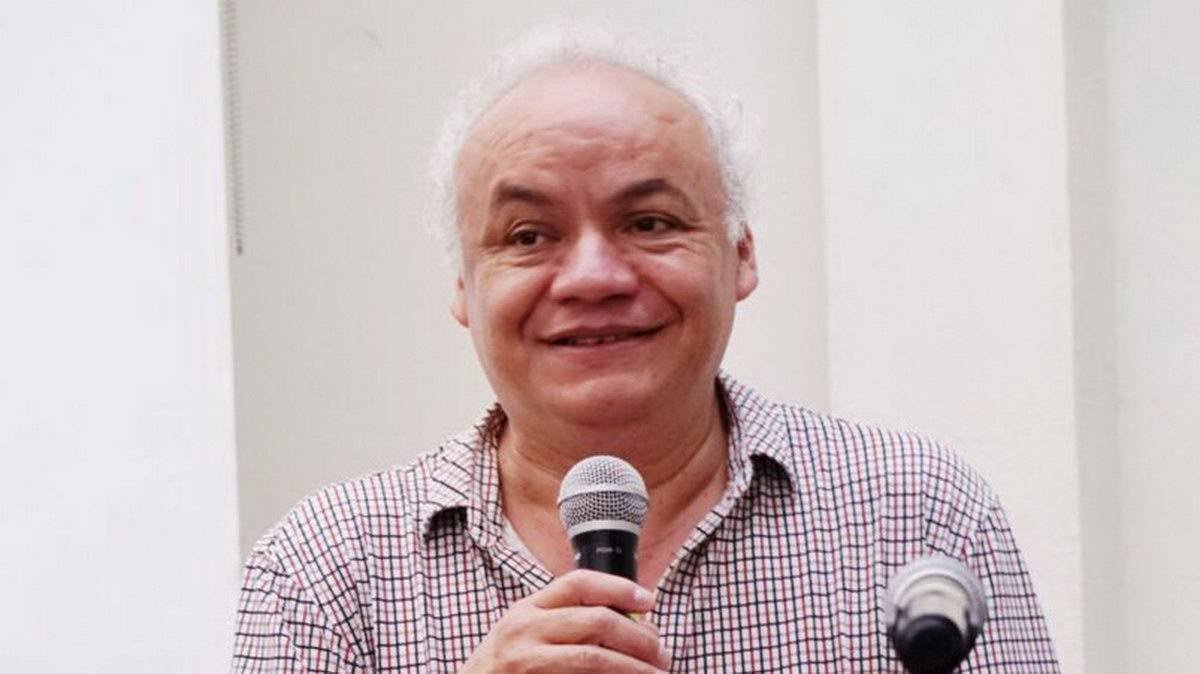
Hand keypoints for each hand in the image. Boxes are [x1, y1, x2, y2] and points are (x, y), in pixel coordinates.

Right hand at [459, 569, 670, 672]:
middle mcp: (524, 631)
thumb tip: (629, 621)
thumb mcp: (523, 632)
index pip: (578, 584)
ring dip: (634, 668)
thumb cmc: (502, 667)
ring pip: (595, 658)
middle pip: (596, 621)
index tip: (648, 599)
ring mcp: (527, 663)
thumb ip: (563, 620)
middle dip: (639, 637)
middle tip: (661, 653)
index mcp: (527, 610)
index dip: (618, 587)